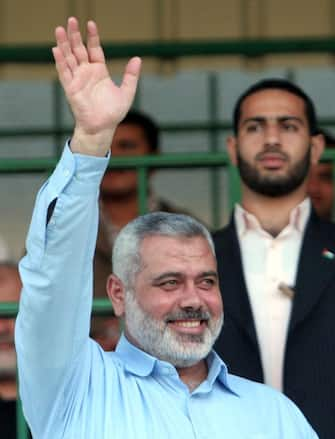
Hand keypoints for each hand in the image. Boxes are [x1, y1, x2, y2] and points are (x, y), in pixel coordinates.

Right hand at [52, 17, 140, 155]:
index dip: (92, 37)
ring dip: (64, 44)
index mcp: (99, 72)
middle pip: (79, 50)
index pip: (94, 49)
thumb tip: (137, 58)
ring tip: (60, 29)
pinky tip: (56, 49)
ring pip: (69, 58)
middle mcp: (87, 73)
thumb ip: (131, 76)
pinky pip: (64, 72)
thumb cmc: (113, 113)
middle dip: (75, 35)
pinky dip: (60, 61)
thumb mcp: (126, 93)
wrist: (102, 128)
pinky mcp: (71, 88)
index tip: (90, 24)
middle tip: (72, 19)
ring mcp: (77, 80)